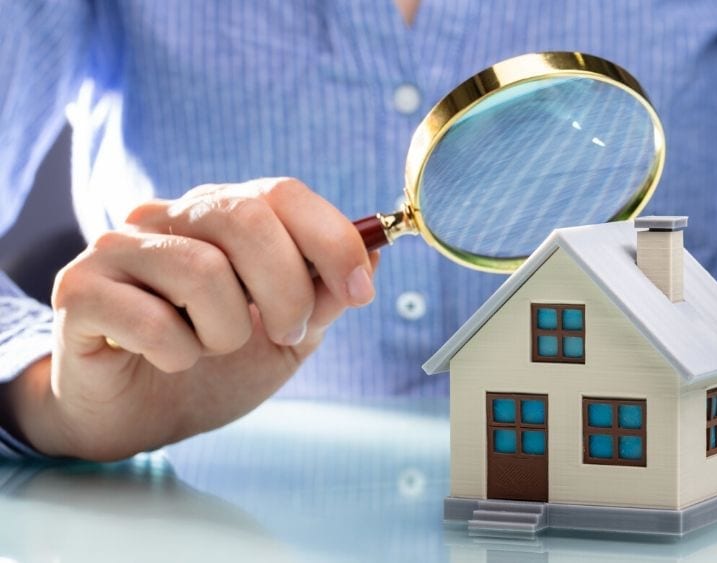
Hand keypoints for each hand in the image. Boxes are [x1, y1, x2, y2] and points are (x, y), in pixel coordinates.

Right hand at [5, 178, 376, 460]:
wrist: (137, 418)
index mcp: (222, 215)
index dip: (332, 240)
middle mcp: (168, 218)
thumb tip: (374, 254)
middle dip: (287, 291)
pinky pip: (152, 320)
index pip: (281, 193)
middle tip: (284, 332)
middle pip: (245, 218)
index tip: (360, 291)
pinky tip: (165, 360)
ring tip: (209, 348)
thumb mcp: (287, 337)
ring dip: (226, 332)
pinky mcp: (78, 291)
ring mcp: (118, 249)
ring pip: (202, 271)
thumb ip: (325, 297)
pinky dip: (177, 355)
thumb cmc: (213, 369)